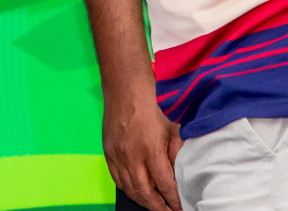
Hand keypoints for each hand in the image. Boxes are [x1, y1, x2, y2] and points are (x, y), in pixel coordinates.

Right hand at [103, 85, 182, 210]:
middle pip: (144, 193)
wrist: (126, 88)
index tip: (180, 206)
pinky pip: (117, 179)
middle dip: (158, 207)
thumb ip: (177, 153)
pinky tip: (137, 191)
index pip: (164, 185)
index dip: (173, 200)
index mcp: (151, 149)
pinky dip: (128, 189)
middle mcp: (131, 155)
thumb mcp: (173, 128)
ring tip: (154, 204)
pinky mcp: (108, 152)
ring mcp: (117, 155)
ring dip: (143, 200)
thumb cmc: (152, 105)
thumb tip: (179, 175)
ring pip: (129, 189)